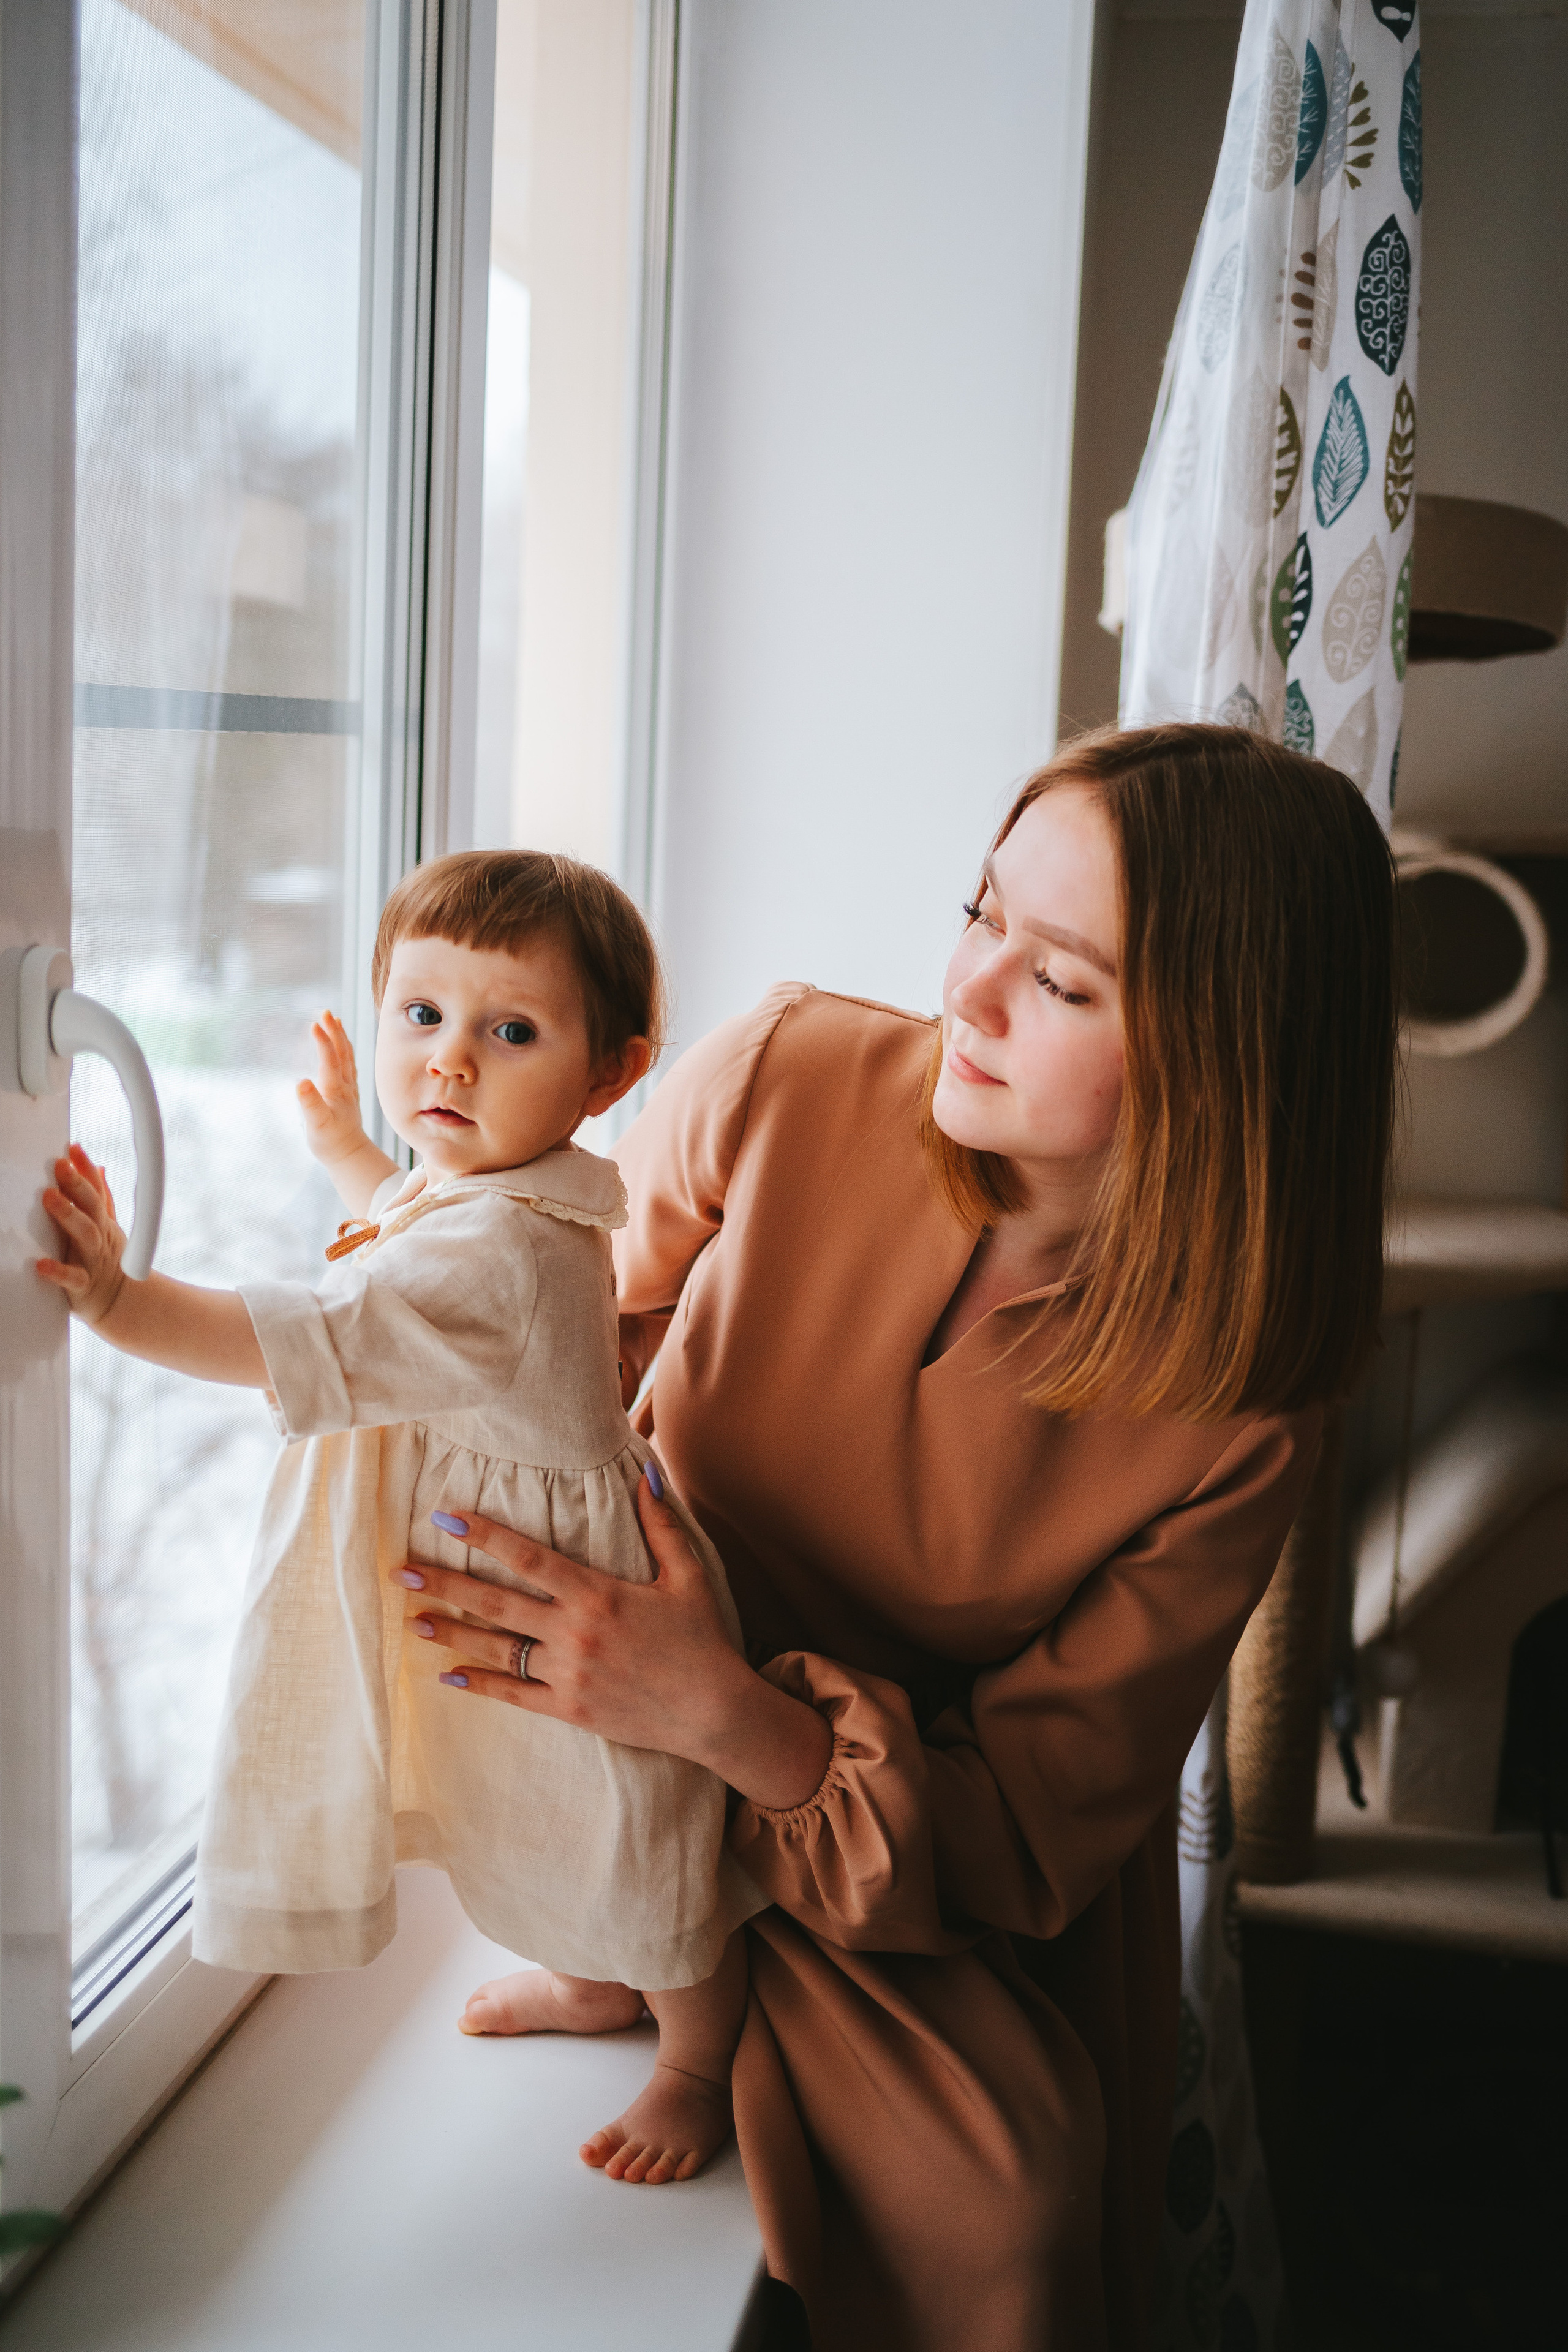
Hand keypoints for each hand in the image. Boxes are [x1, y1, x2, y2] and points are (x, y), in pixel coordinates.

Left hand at [37, 1145, 128, 1324]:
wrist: (121, 1304)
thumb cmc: (107, 1263)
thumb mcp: (108, 1227)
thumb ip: (102, 1198)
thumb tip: (98, 1167)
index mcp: (102, 1222)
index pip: (96, 1190)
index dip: (85, 1168)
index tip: (72, 1148)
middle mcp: (99, 1238)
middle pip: (91, 1207)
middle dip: (77, 1185)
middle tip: (60, 1165)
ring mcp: (92, 1261)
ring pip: (85, 1235)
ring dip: (68, 1215)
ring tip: (49, 1198)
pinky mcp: (83, 1287)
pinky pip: (72, 1279)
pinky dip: (57, 1272)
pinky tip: (41, 1264)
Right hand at [297, 1010, 366, 1169]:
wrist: (349, 1154)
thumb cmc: (329, 1141)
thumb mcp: (316, 1125)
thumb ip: (310, 1104)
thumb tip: (301, 1082)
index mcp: (335, 1090)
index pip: (330, 1060)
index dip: (323, 1041)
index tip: (315, 1023)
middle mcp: (345, 1085)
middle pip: (341, 1053)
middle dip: (333, 1031)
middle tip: (325, 1012)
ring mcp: (349, 1088)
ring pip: (347, 1057)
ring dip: (341, 1037)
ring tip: (335, 1019)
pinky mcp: (349, 1092)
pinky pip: (349, 1065)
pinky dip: (345, 1050)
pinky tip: (342, 1044)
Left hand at [395, 1473, 833, 1810]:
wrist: (715, 1713)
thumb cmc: (702, 1639)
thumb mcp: (686, 1575)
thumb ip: (659, 1524)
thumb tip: (647, 1472)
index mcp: (598, 1594)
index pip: (528, 1557)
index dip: (484, 1534)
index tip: (445, 1516)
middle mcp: (575, 1632)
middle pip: (496, 1603)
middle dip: (445, 1583)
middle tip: (400, 1570)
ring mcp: (568, 1673)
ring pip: (496, 1650)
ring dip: (450, 1633)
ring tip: (411, 1620)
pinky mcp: (569, 1710)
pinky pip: (513, 1695)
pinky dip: (478, 1685)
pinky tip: (447, 1676)